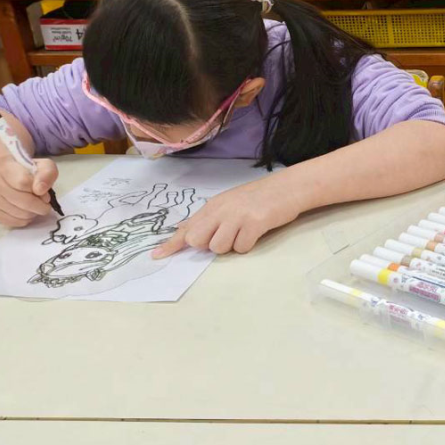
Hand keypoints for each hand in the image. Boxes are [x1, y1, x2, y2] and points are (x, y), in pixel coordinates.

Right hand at [0, 156, 57, 226]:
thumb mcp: (42, 165)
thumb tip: (40, 190)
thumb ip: (46, 174)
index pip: (24, 183)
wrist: (2, 174)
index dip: (40, 191)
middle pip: (23, 201)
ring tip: (35, 207)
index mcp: (5, 168)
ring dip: (33, 214)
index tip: (45, 194)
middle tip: (45, 205)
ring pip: (19, 214)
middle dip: (40, 206)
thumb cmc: (25, 170)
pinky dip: (24, 220)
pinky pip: (13, 222)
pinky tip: (26, 212)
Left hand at [152, 172, 303, 257]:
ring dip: (231, 246)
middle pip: (197, 240)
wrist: (288, 188)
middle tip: (227, 235)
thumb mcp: (229, 203)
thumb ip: (209, 219)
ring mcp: (237, 216)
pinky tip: (256, 233)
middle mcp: (221, 210)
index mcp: (213, 206)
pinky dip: (248, 245)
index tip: (156, 256)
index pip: (187, 227)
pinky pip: (241, 248)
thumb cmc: (259, 198)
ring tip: (244, 232)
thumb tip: (184, 233)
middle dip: (208, 245)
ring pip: (219, 248)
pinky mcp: (254, 223)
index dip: (171, 244)